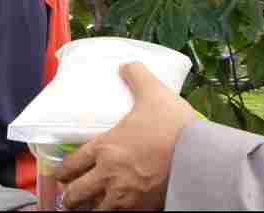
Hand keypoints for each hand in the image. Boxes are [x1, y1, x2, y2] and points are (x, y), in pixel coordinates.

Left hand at [55, 62, 198, 209]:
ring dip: (91, 209)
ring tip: (92, 207)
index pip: (71, 165)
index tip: (62, 174)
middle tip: (70, 196)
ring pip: (95, 212)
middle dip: (70, 197)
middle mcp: (109, 176)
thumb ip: (137, 76)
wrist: (201, 155)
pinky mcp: (143, 209)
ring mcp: (125, 197)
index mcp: (105, 148)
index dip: (63, 171)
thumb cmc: (174, 125)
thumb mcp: (153, 93)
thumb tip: (126, 65)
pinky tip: (119, 209)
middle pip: (76, 195)